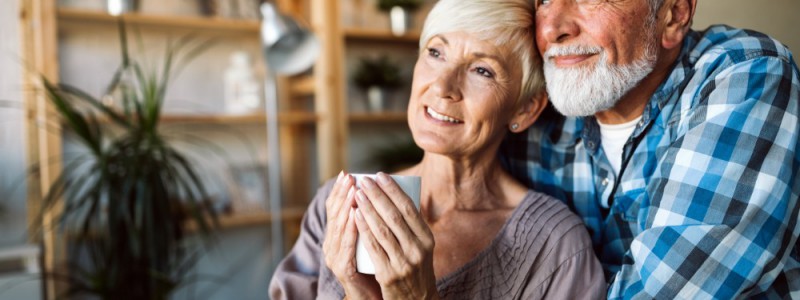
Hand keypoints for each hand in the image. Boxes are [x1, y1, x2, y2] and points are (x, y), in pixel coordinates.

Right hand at [322, 172, 380, 298]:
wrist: (372, 297)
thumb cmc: (375, 267)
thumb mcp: (372, 241)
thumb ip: (372, 224)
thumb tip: (384, 197)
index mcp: (336, 237)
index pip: (334, 210)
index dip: (339, 191)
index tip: (348, 173)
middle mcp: (331, 245)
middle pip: (334, 215)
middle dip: (343, 194)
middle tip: (350, 177)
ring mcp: (335, 258)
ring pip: (340, 228)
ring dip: (347, 206)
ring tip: (354, 190)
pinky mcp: (344, 270)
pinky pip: (347, 247)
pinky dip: (351, 230)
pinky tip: (355, 216)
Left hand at [354, 172, 438, 299]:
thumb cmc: (414, 269)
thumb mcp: (421, 248)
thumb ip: (411, 227)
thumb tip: (395, 195)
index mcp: (427, 239)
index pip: (410, 208)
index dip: (394, 190)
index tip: (380, 175)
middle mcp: (418, 249)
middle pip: (395, 216)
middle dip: (377, 195)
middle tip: (364, 181)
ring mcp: (404, 262)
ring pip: (382, 229)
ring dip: (368, 208)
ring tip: (357, 194)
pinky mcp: (389, 274)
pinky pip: (373, 247)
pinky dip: (363, 229)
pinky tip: (355, 216)